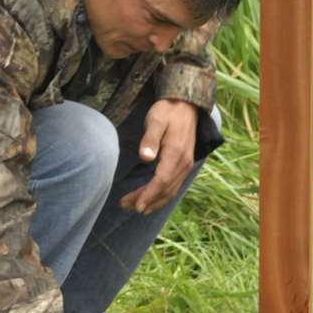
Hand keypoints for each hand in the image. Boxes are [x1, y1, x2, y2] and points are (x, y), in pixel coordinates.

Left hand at [119, 98, 196, 213]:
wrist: (186, 105)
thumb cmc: (167, 111)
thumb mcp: (155, 120)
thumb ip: (150, 139)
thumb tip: (145, 157)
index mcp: (176, 154)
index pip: (162, 180)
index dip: (148, 194)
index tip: (136, 204)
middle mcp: (184, 163)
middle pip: (165, 189)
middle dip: (146, 201)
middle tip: (125, 206)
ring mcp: (186, 165)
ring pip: (170, 191)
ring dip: (153, 201)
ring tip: (134, 207)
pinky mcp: (184, 165)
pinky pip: (174, 186)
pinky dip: (162, 196)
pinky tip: (151, 200)